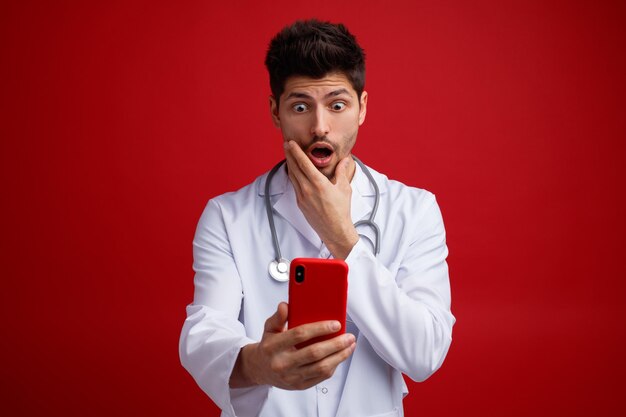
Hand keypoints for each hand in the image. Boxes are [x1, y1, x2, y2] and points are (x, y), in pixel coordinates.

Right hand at [230, 302, 355, 389]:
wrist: (260, 370)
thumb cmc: (268, 347)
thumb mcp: (269, 328)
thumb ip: (278, 317)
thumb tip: (285, 306)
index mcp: (274, 347)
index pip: (300, 335)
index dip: (320, 328)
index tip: (335, 324)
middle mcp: (282, 363)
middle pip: (314, 353)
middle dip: (335, 344)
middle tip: (348, 336)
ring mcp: (291, 377)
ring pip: (321, 367)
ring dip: (339, 356)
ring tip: (349, 346)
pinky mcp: (300, 385)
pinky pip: (321, 377)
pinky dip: (334, 365)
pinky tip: (340, 356)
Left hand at [283, 140, 358, 258]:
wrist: (335, 230)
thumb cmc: (341, 210)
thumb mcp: (344, 188)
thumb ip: (341, 172)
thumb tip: (344, 160)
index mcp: (319, 184)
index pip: (304, 164)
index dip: (296, 152)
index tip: (291, 143)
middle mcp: (308, 189)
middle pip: (294, 168)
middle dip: (289, 155)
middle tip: (286, 144)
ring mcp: (302, 197)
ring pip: (292, 176)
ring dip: (289, 164)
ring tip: (287, 154)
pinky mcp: (300, 203)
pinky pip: (294, 185)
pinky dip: (292, 175)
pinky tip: (293, 170)